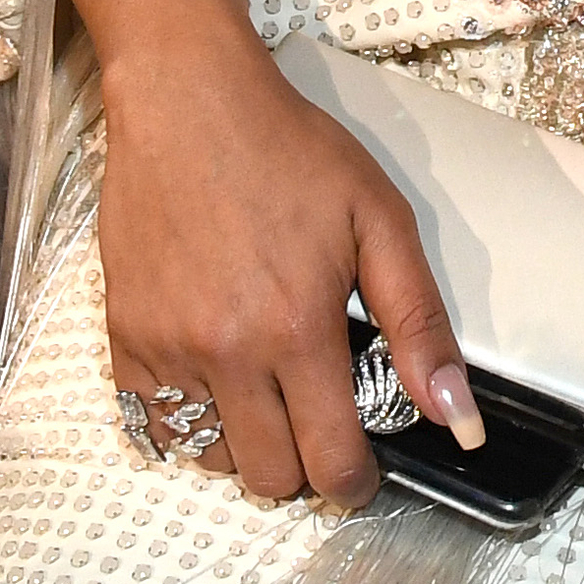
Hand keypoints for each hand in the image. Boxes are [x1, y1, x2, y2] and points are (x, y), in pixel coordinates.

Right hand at [91, 26, 479, 509]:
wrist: (189, 100)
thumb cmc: (288, 150)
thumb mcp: (380, 223)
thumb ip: (420, 325)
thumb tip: (458, 417)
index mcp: (297, 329)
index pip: (330, 461)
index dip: (354, 482)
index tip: (361, 469)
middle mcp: (227, 352)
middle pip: (269, 477)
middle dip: (304, 468)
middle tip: (318, 424)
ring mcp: (167, 348)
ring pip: (210, 457)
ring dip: (246, 444)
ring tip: (269, 390)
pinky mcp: (125, 335)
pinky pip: (152, 421)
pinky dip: (188, 418)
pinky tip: (216, 375)